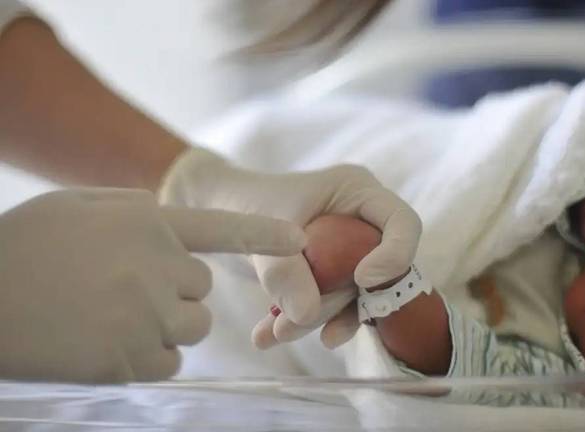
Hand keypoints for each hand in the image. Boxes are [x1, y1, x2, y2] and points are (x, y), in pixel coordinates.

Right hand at [0, 188, 303, 382]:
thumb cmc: (22, 247)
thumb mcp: (75, 206)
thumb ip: (129, 206)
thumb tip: (165, 213)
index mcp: (146, 222)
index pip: (222, 229)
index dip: (264, 234)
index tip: (300, 240)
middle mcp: (157, 265)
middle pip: (201, 290)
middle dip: (173, 292)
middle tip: (122, 290)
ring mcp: (146, 314)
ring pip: (192, 327)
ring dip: (165, 326)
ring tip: (110, 315)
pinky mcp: (131, 359)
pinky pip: (169, 362)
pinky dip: (147, 357)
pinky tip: (104, 342)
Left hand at [159, 148, 421, 341]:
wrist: (217, 209)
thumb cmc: (244, 201)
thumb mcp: (261, 230)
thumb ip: (285, 271)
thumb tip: (307, 317)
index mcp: (358, 192)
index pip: (403, 224)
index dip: (394, 256)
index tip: (362, 280)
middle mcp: (362, 222)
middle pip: (377, 271)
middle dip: (337, 305)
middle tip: (291, 324)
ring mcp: (349, 252)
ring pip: (352, 297)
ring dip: (315, 320)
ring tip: (272, 334)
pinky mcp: (331, 277)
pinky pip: (330, 307)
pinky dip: (301, 323)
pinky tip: (268, 336)